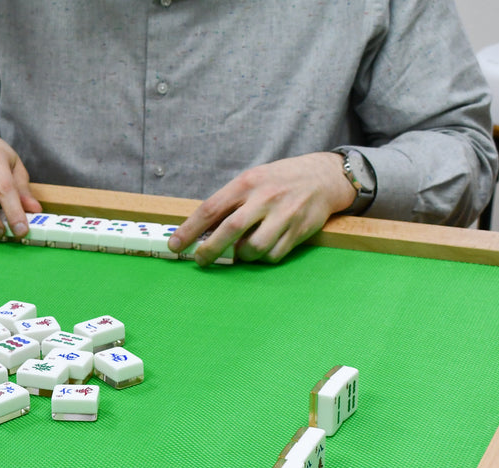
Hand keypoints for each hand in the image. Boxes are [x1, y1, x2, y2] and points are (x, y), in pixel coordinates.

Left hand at [170, 152, 356, 265]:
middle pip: (230, 230)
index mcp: (246, 183)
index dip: (190, 230)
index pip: (211, 209)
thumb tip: (200, 231)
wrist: (323, 177)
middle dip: (210, 250)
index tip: (175, 245)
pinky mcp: (299, 231)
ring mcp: (284, 215)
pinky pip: (273, 255)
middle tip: (200, 259)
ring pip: (253, 248)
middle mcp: (265, 198)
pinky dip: (262, 258)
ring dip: (241, 256)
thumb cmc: (278, 181)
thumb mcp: (251, 181)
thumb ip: (229, 202)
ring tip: (239, 251)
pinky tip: (261, 250)